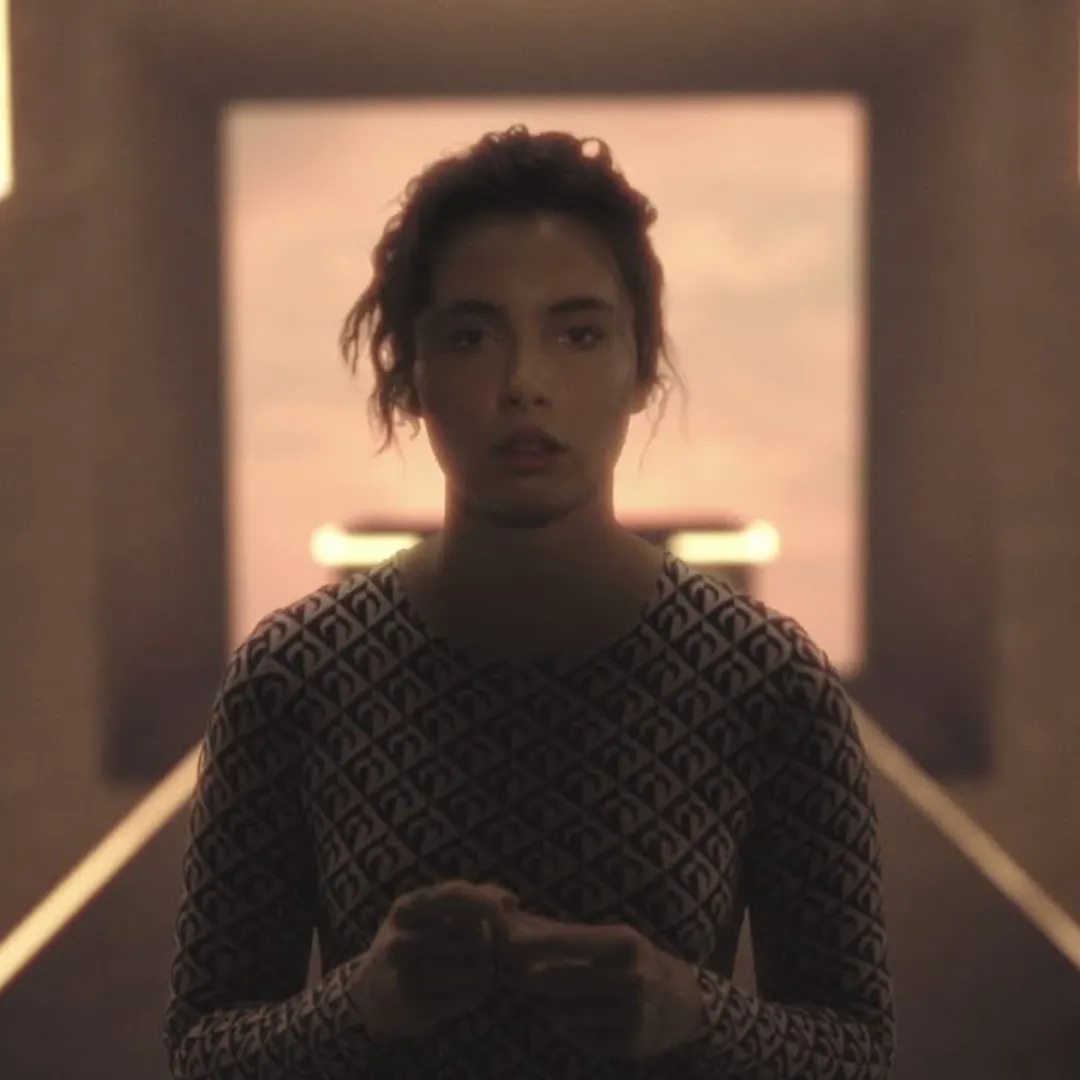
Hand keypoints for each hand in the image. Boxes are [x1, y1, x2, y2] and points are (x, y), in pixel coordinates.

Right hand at [348, 879, 518, 1038]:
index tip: (509, 910)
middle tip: (484, 947)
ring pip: (476, 966)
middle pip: (472, 934)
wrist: (370, 993)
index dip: (488, 903)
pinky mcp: (417, 1007)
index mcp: (404, 909)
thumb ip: (469, 898)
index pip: (456, 896)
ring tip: (479, 967)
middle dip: (488, 940)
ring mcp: (406, 977)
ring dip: (487, 967)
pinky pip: (470, 994)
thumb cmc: (412, 940)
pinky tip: (469, 987)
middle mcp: (400, 942)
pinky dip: (478, 990)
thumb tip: (511, 901)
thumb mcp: (428, 911)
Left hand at [501, 911, 706, 1058]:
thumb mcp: (612, 939)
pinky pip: (578, 1035)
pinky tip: (588, 1015)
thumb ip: (566, 934)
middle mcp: (632, 978)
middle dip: (532, 978)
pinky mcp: (629, 1044)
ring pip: (565, 1011)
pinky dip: (573, 1025)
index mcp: (625, 943)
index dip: (535, 945)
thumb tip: (518, 924)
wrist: (684, 1003)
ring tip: (570, 995)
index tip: (505, 945)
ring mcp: (632, 1014)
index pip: (570, 943)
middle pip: (561, 981)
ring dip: (556, 1003)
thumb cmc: (636, 961)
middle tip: (512, 974)